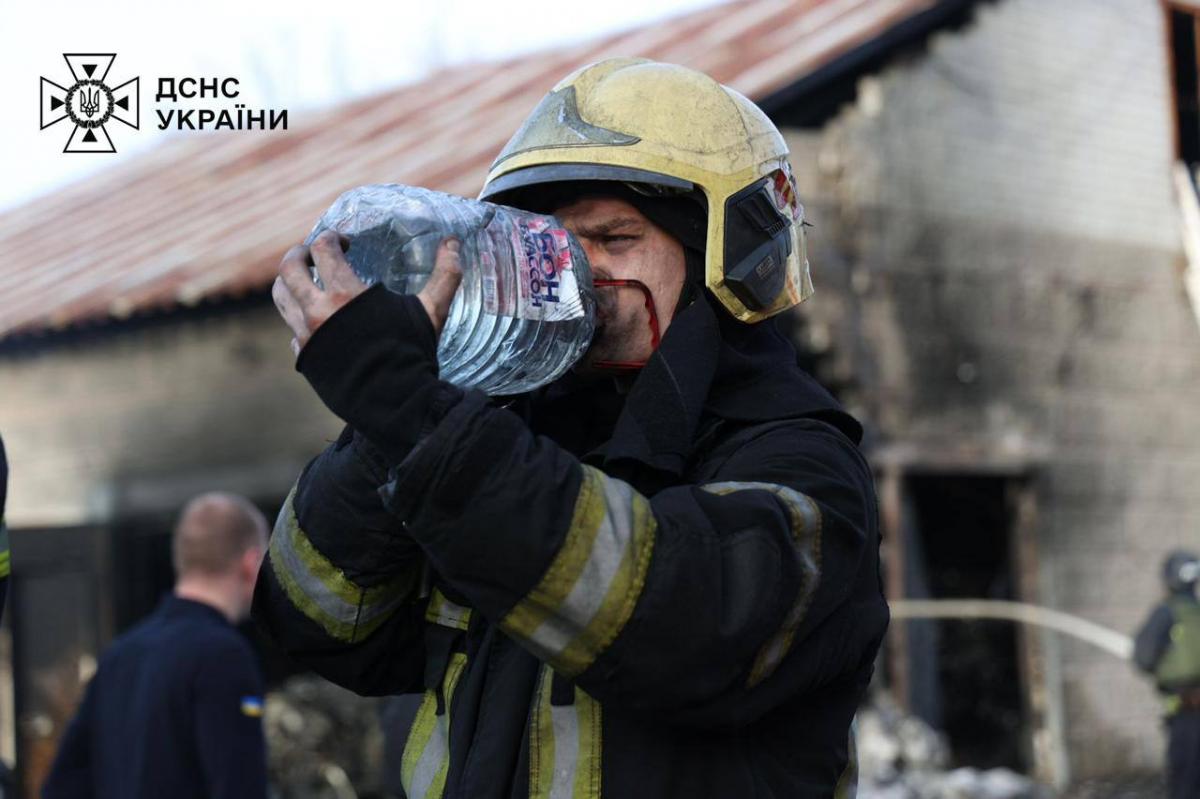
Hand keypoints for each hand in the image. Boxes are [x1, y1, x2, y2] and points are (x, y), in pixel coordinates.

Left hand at [273, 230, 462, 356]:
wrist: (397, 403)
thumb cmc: (414, 355)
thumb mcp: (431, 312)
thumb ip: (444, 274)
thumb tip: (454, 242)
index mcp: (346, 296)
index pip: (322, 249)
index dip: (332, 238)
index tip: (345, 243)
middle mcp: (318, 313)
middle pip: (288, 269)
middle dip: (300, 254)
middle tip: (314, 254)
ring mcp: (307, 337)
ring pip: (281, 297)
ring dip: (291, 282)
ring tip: (308, 280)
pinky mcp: (306, 358)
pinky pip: (292, 329)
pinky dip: (300, 318)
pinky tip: (318, 318)